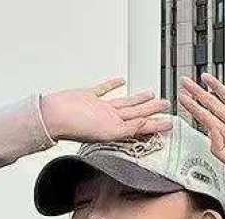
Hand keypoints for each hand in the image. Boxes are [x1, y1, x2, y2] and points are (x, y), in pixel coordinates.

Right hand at [40, 77, 172, 143]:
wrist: (54, 115)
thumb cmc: (76, 126)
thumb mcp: (108, 130)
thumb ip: (129, 128)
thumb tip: (147, 126)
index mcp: (115, 129)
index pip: (140, 127)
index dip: (156, 125)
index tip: (170, 123)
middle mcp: (109, 120)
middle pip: (136, 114)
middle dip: (152, 110)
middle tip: (166, 105)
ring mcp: (99, 109)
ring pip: (124, 103)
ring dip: (138, 100)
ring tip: (151, 95)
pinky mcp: (89, 97)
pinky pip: (105, 90)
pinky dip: (113, 85)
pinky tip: (121, 81)